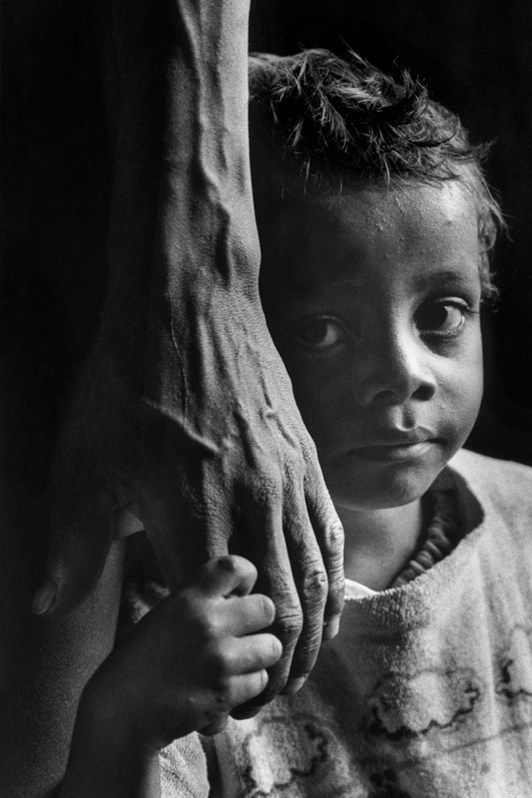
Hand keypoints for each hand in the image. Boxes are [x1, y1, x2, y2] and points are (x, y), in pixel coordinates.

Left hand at [34, 293, 343, 700]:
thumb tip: (49, 606)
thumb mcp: (84, 461)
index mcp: (191, 512)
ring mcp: (289, 479)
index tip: (216, 698)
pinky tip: (327, 602)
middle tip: (262, 698)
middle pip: (282, 608)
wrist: (188, 305)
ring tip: (298, 667)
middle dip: (275, 667)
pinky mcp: (307, 459)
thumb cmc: (129, 382)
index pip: (217, 616)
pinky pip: (330, 533)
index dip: (219, 667)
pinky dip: (333, 581)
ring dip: (312, 635)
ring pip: (318, 577)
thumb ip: (72, 544)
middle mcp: (252, 502)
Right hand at [79, 556, 280, 747]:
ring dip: (258, 658)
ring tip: (236, 664)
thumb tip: (243, 595)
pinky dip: (247, 688)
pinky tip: (225, 687)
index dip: (245, 579)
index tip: (238, 594)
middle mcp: (207, 623)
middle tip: (242, 634)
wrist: (122, 710)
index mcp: (189, 598)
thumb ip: (203, 601)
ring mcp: (219, 658)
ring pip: (271, 647)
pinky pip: (260, 682)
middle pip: (266, 607)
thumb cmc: (143, 659)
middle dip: (258, 622)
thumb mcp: (167, 614)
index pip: (236, 567)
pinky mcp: (226, 692)